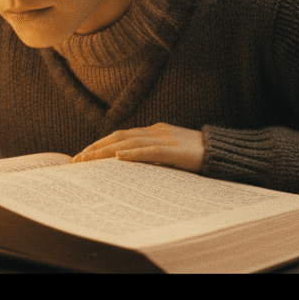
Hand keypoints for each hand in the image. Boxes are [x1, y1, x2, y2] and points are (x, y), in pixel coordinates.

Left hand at [72, 123, 204, 173]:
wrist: (221, 151)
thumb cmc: (196, 156)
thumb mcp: (171, 155)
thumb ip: (153, 157)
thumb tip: (130, 168)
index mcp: (154, 131)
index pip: (120, 135)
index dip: (100, 144)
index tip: (83, 155)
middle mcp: (155, 131)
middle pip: (118, 137)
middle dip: (96, 148)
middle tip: (77, 160)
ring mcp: (164, 138)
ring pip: (128, 142)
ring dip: (105, 151)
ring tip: (88, 160)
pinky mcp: (174, 150)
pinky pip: (149, 151)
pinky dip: (131, 154)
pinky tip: (118, 158)